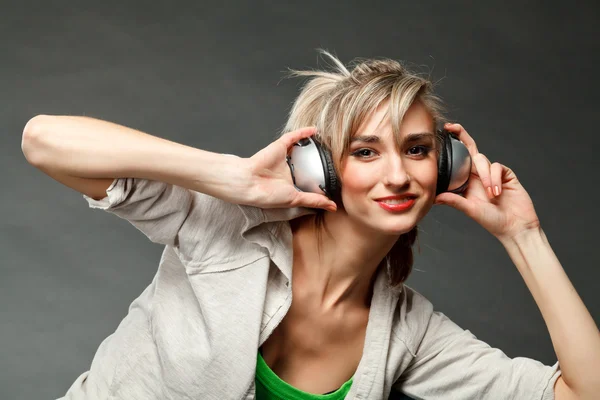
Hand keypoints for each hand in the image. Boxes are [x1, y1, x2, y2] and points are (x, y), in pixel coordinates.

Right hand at [244, 127, 336, 211]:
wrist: (250, 183)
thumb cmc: (266, 194)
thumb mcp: (295, 199)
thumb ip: (314, 200)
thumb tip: (332, 206)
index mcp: (290, 184)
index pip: (308, 180)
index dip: (320, 179)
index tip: (334, 179)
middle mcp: (288, 170)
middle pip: (306, 164)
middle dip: (318, 162)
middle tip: (334, 159)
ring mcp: (284, 158)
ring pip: (301, 149)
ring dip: (312, 146)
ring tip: (327, 143)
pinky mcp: (280, 146)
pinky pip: (293, 137)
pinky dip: (303, 132)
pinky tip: (314, 130)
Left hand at [434, 123, 540, 241]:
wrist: (516, 227)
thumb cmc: (492, 221)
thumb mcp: (470, 210)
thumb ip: (454, 201)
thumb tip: (435, 197)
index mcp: (467, 182)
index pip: (458, 160)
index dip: (452, 147)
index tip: (442, 134)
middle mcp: (479, 175)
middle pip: (470, 150)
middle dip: (462, 136)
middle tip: (452, 127)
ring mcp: (493, 174)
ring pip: (483, 161)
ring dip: (486, 177)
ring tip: (491, 195)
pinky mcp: (506, 174)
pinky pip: (497, 168)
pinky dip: (495, 179)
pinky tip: (497, 192)